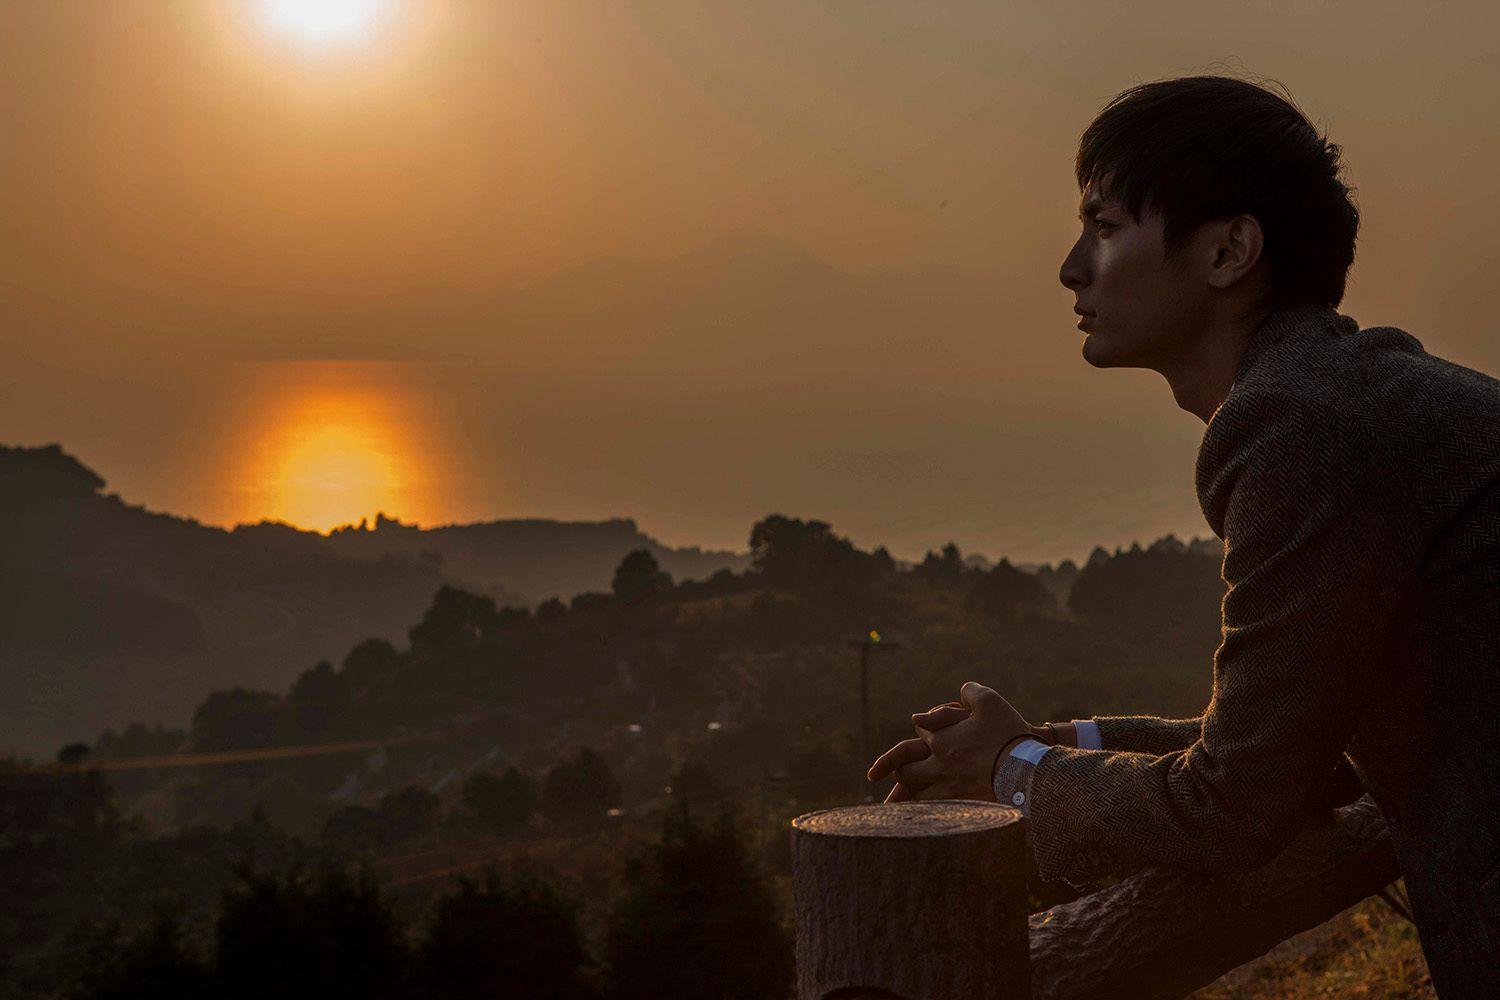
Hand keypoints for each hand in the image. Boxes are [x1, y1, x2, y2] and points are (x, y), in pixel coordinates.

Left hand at [866, 681, 1032, 803]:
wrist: (1026, 770)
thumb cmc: (1008, 734)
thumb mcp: (990, 702)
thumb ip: (971, 692)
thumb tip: (961, 690)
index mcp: (942, 739)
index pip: (920, 729)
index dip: (925, 726)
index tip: (929, 728)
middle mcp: (938, 765)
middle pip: (905, 768)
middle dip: (900, 766)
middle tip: (899, 770)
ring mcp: (948, 788)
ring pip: (914, 795)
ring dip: (907, 795)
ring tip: (898, 801)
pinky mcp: (960, 806)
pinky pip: (932, 812)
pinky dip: (924, 812)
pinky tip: (923, 817)